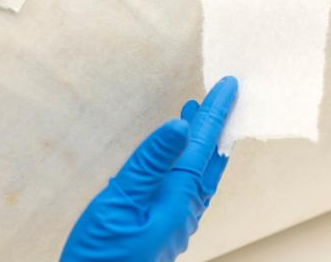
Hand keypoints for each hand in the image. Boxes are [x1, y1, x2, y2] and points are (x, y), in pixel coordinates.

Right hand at [60, 76, 238, 261]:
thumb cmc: (99, 255)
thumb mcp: (119, 200)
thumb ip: (150, 162)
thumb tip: (181, 126)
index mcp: (177, 200)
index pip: (203, 145)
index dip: (215, 112)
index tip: (230, 85)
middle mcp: (186, 211)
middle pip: (211, 159)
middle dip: (218, 125)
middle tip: (226, 95)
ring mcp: (178, 223)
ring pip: (203, 174)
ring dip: (206, 143)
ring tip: (202, 117)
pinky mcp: (167, 229)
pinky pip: (191, 188)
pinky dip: (193, 163)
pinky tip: (183, 159)